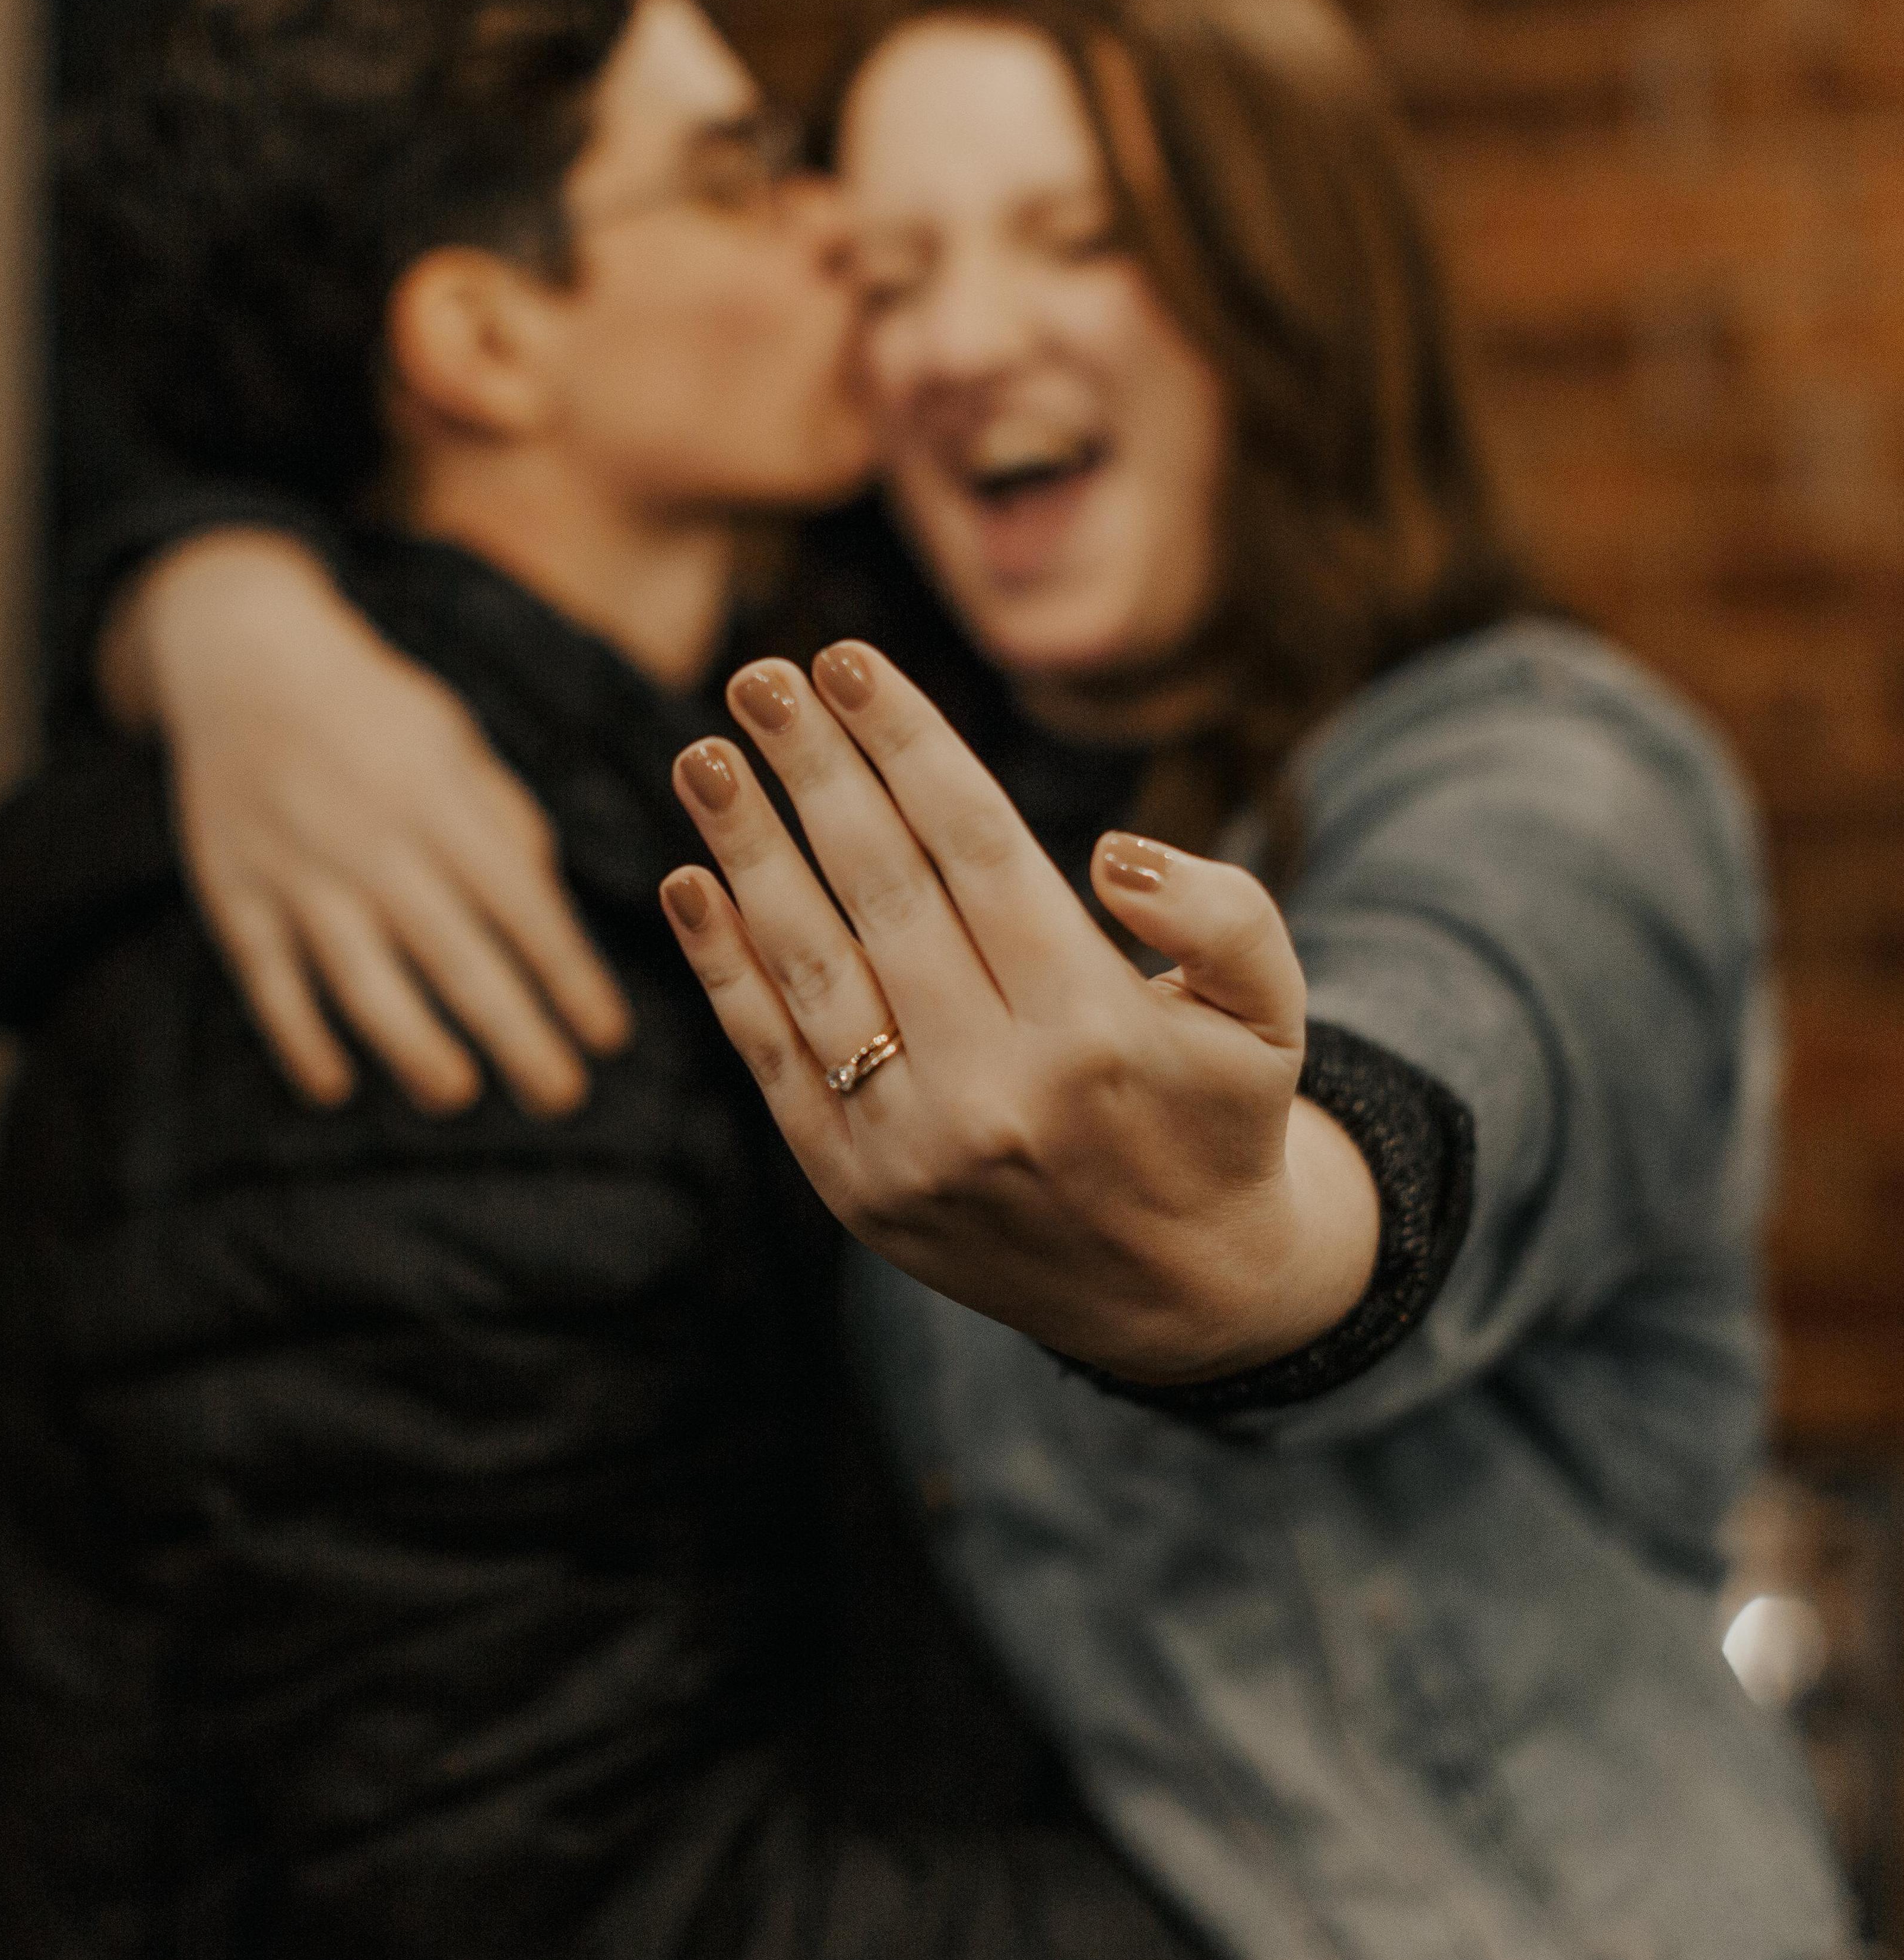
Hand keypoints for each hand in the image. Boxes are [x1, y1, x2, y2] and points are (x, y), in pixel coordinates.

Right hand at [97, 527, 631, 1113]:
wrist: (243, 656)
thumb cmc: (375, 712)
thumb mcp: (454, 744)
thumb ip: (505, 825)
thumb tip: (550, 918)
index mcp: (439, 800)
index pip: (521, 905)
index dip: (568, 975)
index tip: (610, 1036)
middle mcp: (372, 840)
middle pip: (454, 955)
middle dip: (514, 1032)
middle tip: (562, 1095)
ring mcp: (297, 870)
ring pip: (361, 976)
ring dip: (412, 1045)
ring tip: (458, 1095)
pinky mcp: (232, 891)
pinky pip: (269, 980)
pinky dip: (299, 1037)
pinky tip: (335, 1087)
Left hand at [658, 643, 1377, 1383]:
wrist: (1177, 1300)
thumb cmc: (1217, 1118)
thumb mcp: (1270, 1015)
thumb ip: (1224, 915)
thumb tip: (1114, 853)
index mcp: (1096, 1028)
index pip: (977, 847)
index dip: (905, 743)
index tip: (846, 659)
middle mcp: (996, 1087)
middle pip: (883, 888)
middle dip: (814, 770)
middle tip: (756, 677)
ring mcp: (913, 1145)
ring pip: (810, 965)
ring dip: (747, 850)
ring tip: (702, 757)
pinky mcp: (856, 1190)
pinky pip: (773, 1061)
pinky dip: (724, 970)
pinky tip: (689, 885)